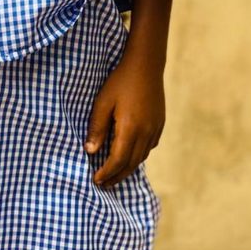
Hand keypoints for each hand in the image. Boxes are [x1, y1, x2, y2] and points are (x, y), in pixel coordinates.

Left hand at [84, 51, 165, 188]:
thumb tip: (90, 151)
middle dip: (116, 176)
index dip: (107, 173)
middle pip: (131, 164)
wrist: (146, 65)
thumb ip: (97, 128)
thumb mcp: (102, 103)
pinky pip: (149, 147)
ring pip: (141, 157)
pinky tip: (129, 155)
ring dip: (127, 168)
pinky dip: (137, 156)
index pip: (118, 161)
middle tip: (103, 184)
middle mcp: (146, 133)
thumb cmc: (120, 81)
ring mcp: (155, 129)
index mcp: (130, 129)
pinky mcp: (159, 124)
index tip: (96, 180)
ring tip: (114, 173)